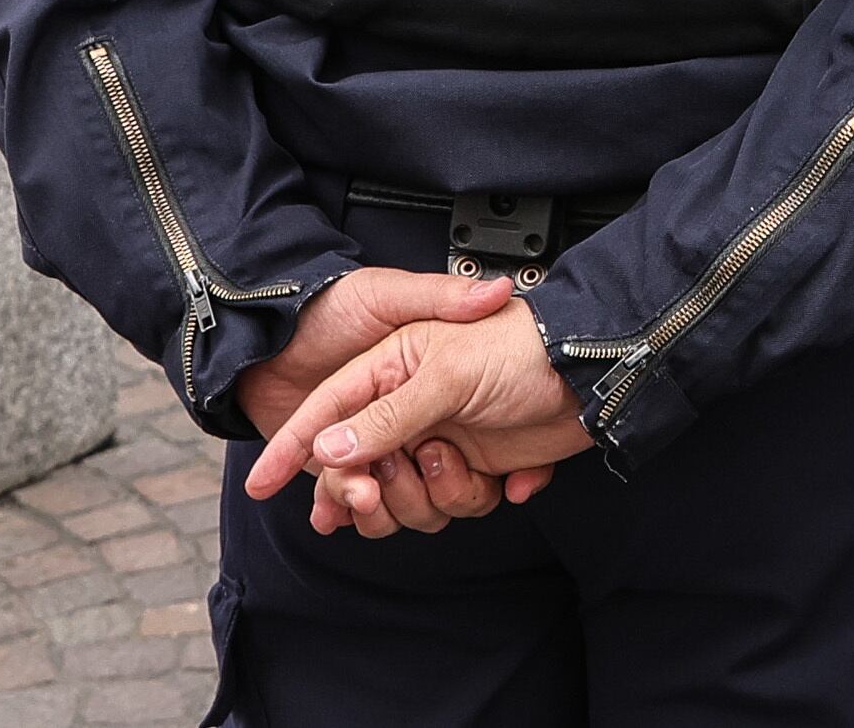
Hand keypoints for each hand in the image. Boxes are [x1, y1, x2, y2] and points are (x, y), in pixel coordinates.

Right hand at [240, 278, 593, 538]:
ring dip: (434, 494)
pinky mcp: (480, 463)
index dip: (292, 450)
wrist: (593, 369)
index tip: (260, 484)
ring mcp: (444, 437)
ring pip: (409, 499)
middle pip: (362, 470)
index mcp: (393, 368)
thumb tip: (331, 451)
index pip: (327, 413)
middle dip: (373, 488)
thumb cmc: (520, 349)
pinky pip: (458, 505)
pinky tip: (509, 476)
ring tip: (459, 459)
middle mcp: (413, 406)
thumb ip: (386, 415)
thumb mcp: (445, 374)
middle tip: (383, 487)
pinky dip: (480, 496)